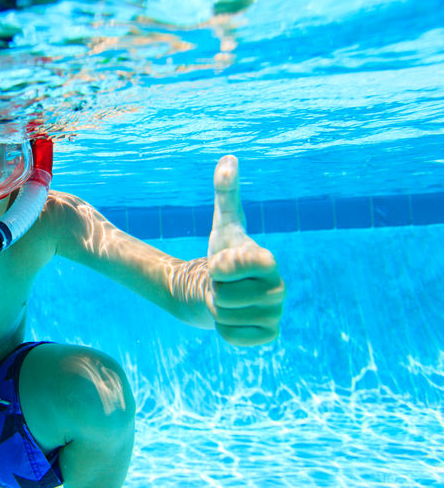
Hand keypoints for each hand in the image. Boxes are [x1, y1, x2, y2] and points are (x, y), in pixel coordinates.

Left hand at [207, 155, 284, 345]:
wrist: (224, 290)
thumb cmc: (223, 255)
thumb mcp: (222, 224)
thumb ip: (227, 192)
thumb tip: (228, 158)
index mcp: (268, 261)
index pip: (229, 267)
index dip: (217, 266)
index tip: (221, 262)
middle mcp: (280, 289)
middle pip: (225, 297)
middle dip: (216, 290)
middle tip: (225, 285)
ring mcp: (276, 314)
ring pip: (225, 317)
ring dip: (218, 309)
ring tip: (229, 299)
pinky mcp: (268, 336)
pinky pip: (231, 336)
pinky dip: (224, 329)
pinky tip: (235, 317)